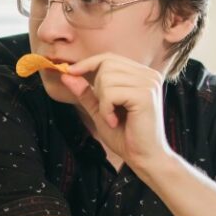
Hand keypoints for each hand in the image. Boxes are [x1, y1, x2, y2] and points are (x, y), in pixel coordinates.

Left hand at [61, 52, 172, 172]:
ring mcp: (149, 83)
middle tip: (106, 109)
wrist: (143, 158)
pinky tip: (115, 121)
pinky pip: (111, 92)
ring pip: (107, 77)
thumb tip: (66, 74)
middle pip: (106, 64)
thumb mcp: (100, 110)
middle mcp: (147, 75)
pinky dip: (106, 109)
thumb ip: (86, 92)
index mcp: (140, 75)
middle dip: (97, 87)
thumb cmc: (124, 136)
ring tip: (112, 117)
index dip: (87, 63)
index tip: (70, 71)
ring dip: (102, 101)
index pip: (109, 58)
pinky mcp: (145, 94)